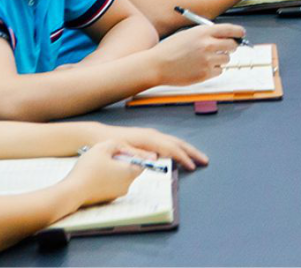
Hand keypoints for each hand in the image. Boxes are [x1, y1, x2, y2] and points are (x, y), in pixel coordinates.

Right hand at [64, 141, 143, 206]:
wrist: (72, 192)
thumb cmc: (88, 169)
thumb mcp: (103, 147)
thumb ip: (117, 144)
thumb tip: (122, 148)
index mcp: (130, 172)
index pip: (142, 162)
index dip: (132, 154)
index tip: (122, 151)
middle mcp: (127, 185)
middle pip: (130, 170)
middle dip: (121, 162)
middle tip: (108, 156)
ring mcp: (117, 194)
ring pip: (120, 178)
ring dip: (112, 171)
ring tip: (98, 164)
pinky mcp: (107, 199)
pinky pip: (111, 186)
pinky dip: (106, 180)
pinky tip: (93, 175)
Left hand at [93, 126, 208, 169]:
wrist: (95, 135)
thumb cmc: (107, 144)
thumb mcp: (120, 151)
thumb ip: (138, 154)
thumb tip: (156, 157)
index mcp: (146, 138)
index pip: (170, 148)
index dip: (182, 157)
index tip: (192, 167)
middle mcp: (151, 134)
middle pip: (176, 142)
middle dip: (191, 152)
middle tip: (205, 161)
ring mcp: (150, 135)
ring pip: (173, 142)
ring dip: (186, 150)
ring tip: (197, 158)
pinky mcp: (147, 139)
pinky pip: (167, 143)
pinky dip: (177, 148)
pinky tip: (179, 155)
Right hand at [150, 23, 242, 84]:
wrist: (156, 65)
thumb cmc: (170, 49)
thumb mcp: (188, 34)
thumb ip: (206, 34)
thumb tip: (224, 36)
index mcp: (203, 32)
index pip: (230, 29)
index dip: (239, 32)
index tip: (241, 34)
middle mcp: (207, 45)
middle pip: (233, 45)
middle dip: (231, 46)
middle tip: (225, 49)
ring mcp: (207, 60)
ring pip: (227, 59)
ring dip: (221, 59)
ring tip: (206, 59)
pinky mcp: (205, 73)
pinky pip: (220, 71)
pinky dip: (214, 69)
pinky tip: (202, 67)